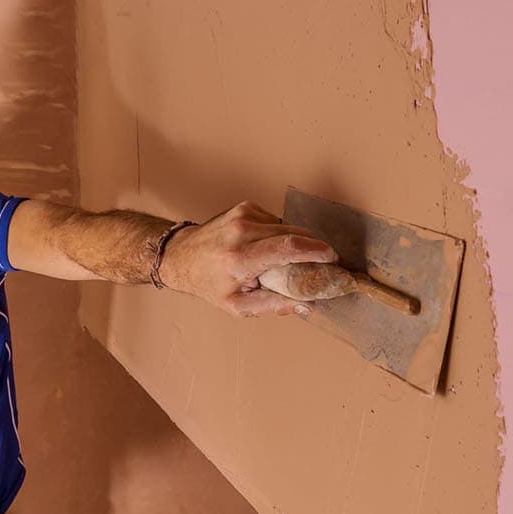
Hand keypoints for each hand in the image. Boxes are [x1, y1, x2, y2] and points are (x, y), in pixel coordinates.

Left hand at [160, 201, 338, 317]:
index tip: (332, 258)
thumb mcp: (238, 306)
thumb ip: (274, 306)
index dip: (316, 250)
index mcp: (240, 259)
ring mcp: (243, 215)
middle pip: (294, 233)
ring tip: (288, 259)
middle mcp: (241, 231)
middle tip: (323, 263)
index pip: (288, 247)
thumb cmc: (209, 284)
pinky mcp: (245, 207)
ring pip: (287, 226)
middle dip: (313, 247)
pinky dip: (279, 233)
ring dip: (295, 241)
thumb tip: (307, 305)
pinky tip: (268, 245)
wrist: (180, 256)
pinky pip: (276, 221)